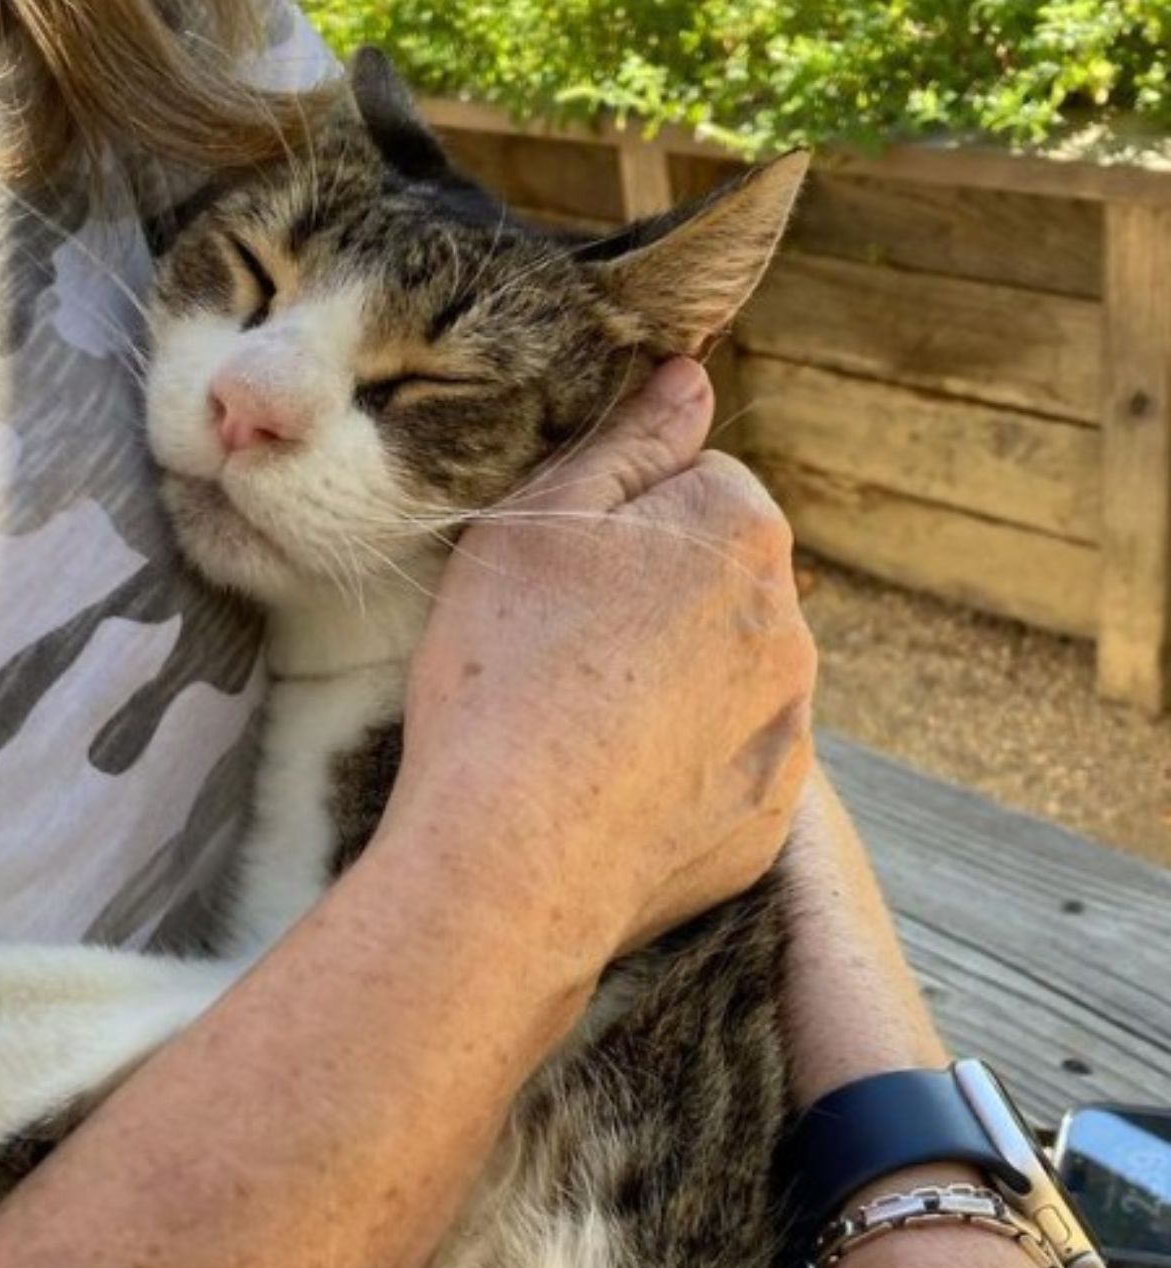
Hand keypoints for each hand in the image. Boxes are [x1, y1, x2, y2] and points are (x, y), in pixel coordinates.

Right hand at [385, 359, 814, 966]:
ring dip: (675, 690)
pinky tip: (609, 792)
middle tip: (561, 654)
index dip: (625, 522)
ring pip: (729, 681)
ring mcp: (786, 734)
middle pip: (721, 588)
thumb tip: (692, 379)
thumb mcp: (539, 521)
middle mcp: (790, 629)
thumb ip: (629, 440)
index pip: (703, 487)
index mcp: (741, 533)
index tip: (566, 573)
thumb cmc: (506, 674)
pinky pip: (727, 773)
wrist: (512, 857)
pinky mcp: (766, 820)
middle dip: (658, 604)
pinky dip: (681, 776)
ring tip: (581, 731)